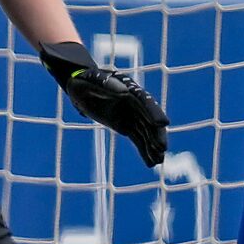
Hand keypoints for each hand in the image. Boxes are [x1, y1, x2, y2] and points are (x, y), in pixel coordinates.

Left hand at [40, 40, 168, 167]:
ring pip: (145, 132)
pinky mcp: (126, 126)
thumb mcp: (94, 81)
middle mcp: (135, 103)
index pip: (145, 101)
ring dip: (153, 146)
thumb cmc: (87, 80)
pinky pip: (138, 139)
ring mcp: (132, 115)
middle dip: (156, 134)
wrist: (81, 87)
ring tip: (159, 161)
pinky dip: (144, 151)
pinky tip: (151, 162)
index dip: (154, 112)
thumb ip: (109, 85)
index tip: (163, 123)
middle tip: (162, 148)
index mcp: (130, 88)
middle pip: (149, 119)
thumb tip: (125, 92)